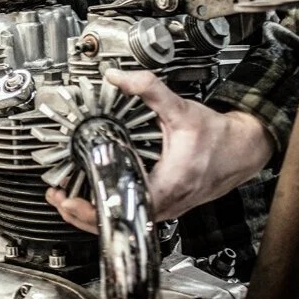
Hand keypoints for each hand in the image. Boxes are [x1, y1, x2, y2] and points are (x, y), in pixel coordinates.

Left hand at [46, 69, 274, 232]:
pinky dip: (110, 207)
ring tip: (67, 197)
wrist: (241, 150)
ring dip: (93, 212)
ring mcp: (166, 208)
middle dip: (82, 212)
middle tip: (57, 196)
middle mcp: (167, 203)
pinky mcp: (165, 205)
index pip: (124, 209)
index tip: (68, 199)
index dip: (92, 209)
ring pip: (123, 222)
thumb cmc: (217, 138)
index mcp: (170, 184)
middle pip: (117, 222)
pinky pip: (132, 213)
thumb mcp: (181, 109)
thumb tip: (119, 77)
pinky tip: (95, 194)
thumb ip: (149, 89)